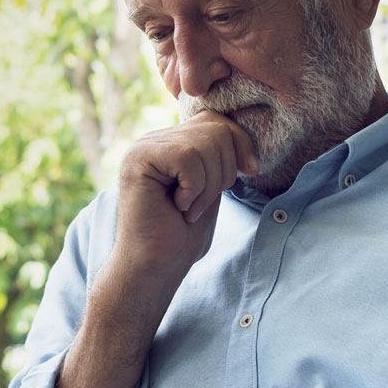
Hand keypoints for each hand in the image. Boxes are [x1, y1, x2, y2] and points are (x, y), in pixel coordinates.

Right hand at [111, 110, 256, 291]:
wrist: (155, 267)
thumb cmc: (182, 235)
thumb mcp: (211, 187)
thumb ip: (219, 157)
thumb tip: (240, 135)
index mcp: (171, 143)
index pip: (216, 120)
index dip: (240, 144)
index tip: (250, 172)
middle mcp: (154, 139)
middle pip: (216, 129)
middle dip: (224, 171)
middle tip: (202, 202)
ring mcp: (144, 147)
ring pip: (204, 143)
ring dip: (208, 187)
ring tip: (188, 208)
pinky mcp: (138, 159)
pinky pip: (188, 158)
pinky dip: (193, 189)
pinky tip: (176, 206)